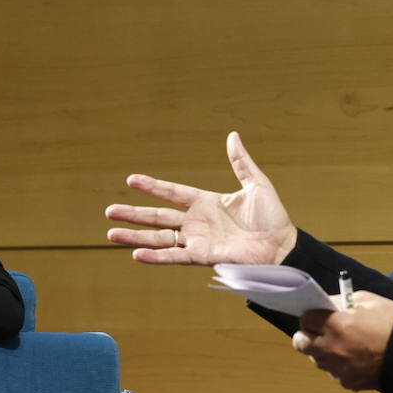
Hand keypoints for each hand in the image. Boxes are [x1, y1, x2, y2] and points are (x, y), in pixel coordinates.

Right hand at [106, 131, 296, 265]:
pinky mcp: (203, 257)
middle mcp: (197, 222)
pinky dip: (156, 257)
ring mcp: (198, 240)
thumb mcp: (256, 184)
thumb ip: (240, 162)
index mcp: (206, 203)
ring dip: (135, 237)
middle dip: (133, 214)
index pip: (172, 193)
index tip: (131, 180)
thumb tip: (232, 135)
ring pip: (159, 238)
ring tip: (111, 235)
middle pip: (158, 217)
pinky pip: (175, 256)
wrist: (282, 246)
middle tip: (109, 211)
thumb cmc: (273, 217)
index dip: (153, 187)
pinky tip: (137, 255)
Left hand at [292, 291, 392, 390]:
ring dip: (321, 350)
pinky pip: (333, 372)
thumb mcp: (369, 301)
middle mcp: (331, 348)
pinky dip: (338, 365)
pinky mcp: (348, 382)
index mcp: (336, 325)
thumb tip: (328, 305)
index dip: (311, 315)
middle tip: (321, 329)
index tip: (319, 314)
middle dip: (307, 334)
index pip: (305, 319)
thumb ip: (343, 302)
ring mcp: (338, 368)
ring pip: (316, 359)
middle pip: (301, 342)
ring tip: (342, 344)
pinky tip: (354, 358)